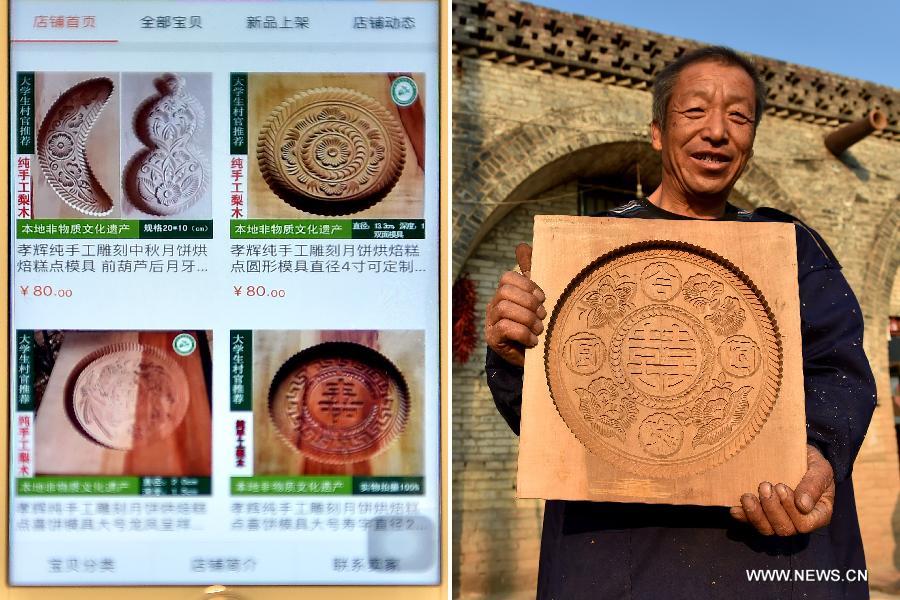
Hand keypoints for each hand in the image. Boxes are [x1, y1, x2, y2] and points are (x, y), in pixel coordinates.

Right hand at [484, 243, 546, 366]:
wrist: (531, 358)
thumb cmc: (535, 325)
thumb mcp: (536, 300)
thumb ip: (531, 274)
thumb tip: (522, 246)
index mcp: (504, 294)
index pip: (507, 278)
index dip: (526, 284)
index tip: (542, 297)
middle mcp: (494, 306)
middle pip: (505, 291)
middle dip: (528, 302)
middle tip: (542, 315)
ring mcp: (491, 322)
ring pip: (504, 308)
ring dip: (527, 318)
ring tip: (539, 329)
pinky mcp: (493, 339)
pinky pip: (504, 327)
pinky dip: (523, 333)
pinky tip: (533, 341)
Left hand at [729, 444, 834, 535]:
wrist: (794, 454)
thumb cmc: (811, 463)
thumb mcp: (820, 469)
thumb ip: (814, 485)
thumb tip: (803, 506)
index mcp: (818, 514)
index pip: (805, 524)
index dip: (791, 510)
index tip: (781, 486)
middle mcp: (798, 521)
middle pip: (784, 529)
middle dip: (771, 509)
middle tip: (765, 486)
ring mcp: (779, 519)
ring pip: (767, 529)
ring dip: (755, 514)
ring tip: (748, 497)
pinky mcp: (762, 514)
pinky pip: (751, 522)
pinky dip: (743, 516)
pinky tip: (735, 508)